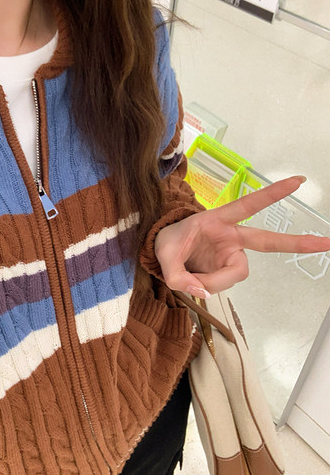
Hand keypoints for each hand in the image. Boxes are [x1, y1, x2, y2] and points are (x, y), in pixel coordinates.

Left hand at [154, 176, 329, 298]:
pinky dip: (208, 287)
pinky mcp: (227, 270)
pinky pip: (223, 284)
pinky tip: (194, 282)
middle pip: (267, 241)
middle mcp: (230, 237)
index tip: (297, 182)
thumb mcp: (164, 254)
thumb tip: (203, 292)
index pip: (247, 205)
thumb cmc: (167, 242)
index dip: (271, 195)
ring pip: (234, 275)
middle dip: (297, 242)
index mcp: (217, 220)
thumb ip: (178, 275)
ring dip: (213, 281)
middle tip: (327, 242)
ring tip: (189, 278)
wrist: (162, 251)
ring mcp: (231, 255)